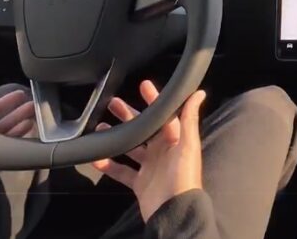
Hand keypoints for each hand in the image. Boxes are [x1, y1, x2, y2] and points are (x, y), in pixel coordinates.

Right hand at [91, 80, 206, 221]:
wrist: (174, 210)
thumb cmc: (183, 177)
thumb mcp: (188, 144)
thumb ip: (190, 119)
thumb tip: (199, 93)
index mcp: (175, 140)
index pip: (163, 114)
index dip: (154, 100)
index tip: (143, 85)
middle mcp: (162, 151)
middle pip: (143, 129)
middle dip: (129, 115)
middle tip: (113, 103)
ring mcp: (150, 167)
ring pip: (130, 148)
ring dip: (117, 137)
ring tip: (100, 127)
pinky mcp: (140, 182)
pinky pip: (122, 171)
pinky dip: (109, 165)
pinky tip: (97, 158)